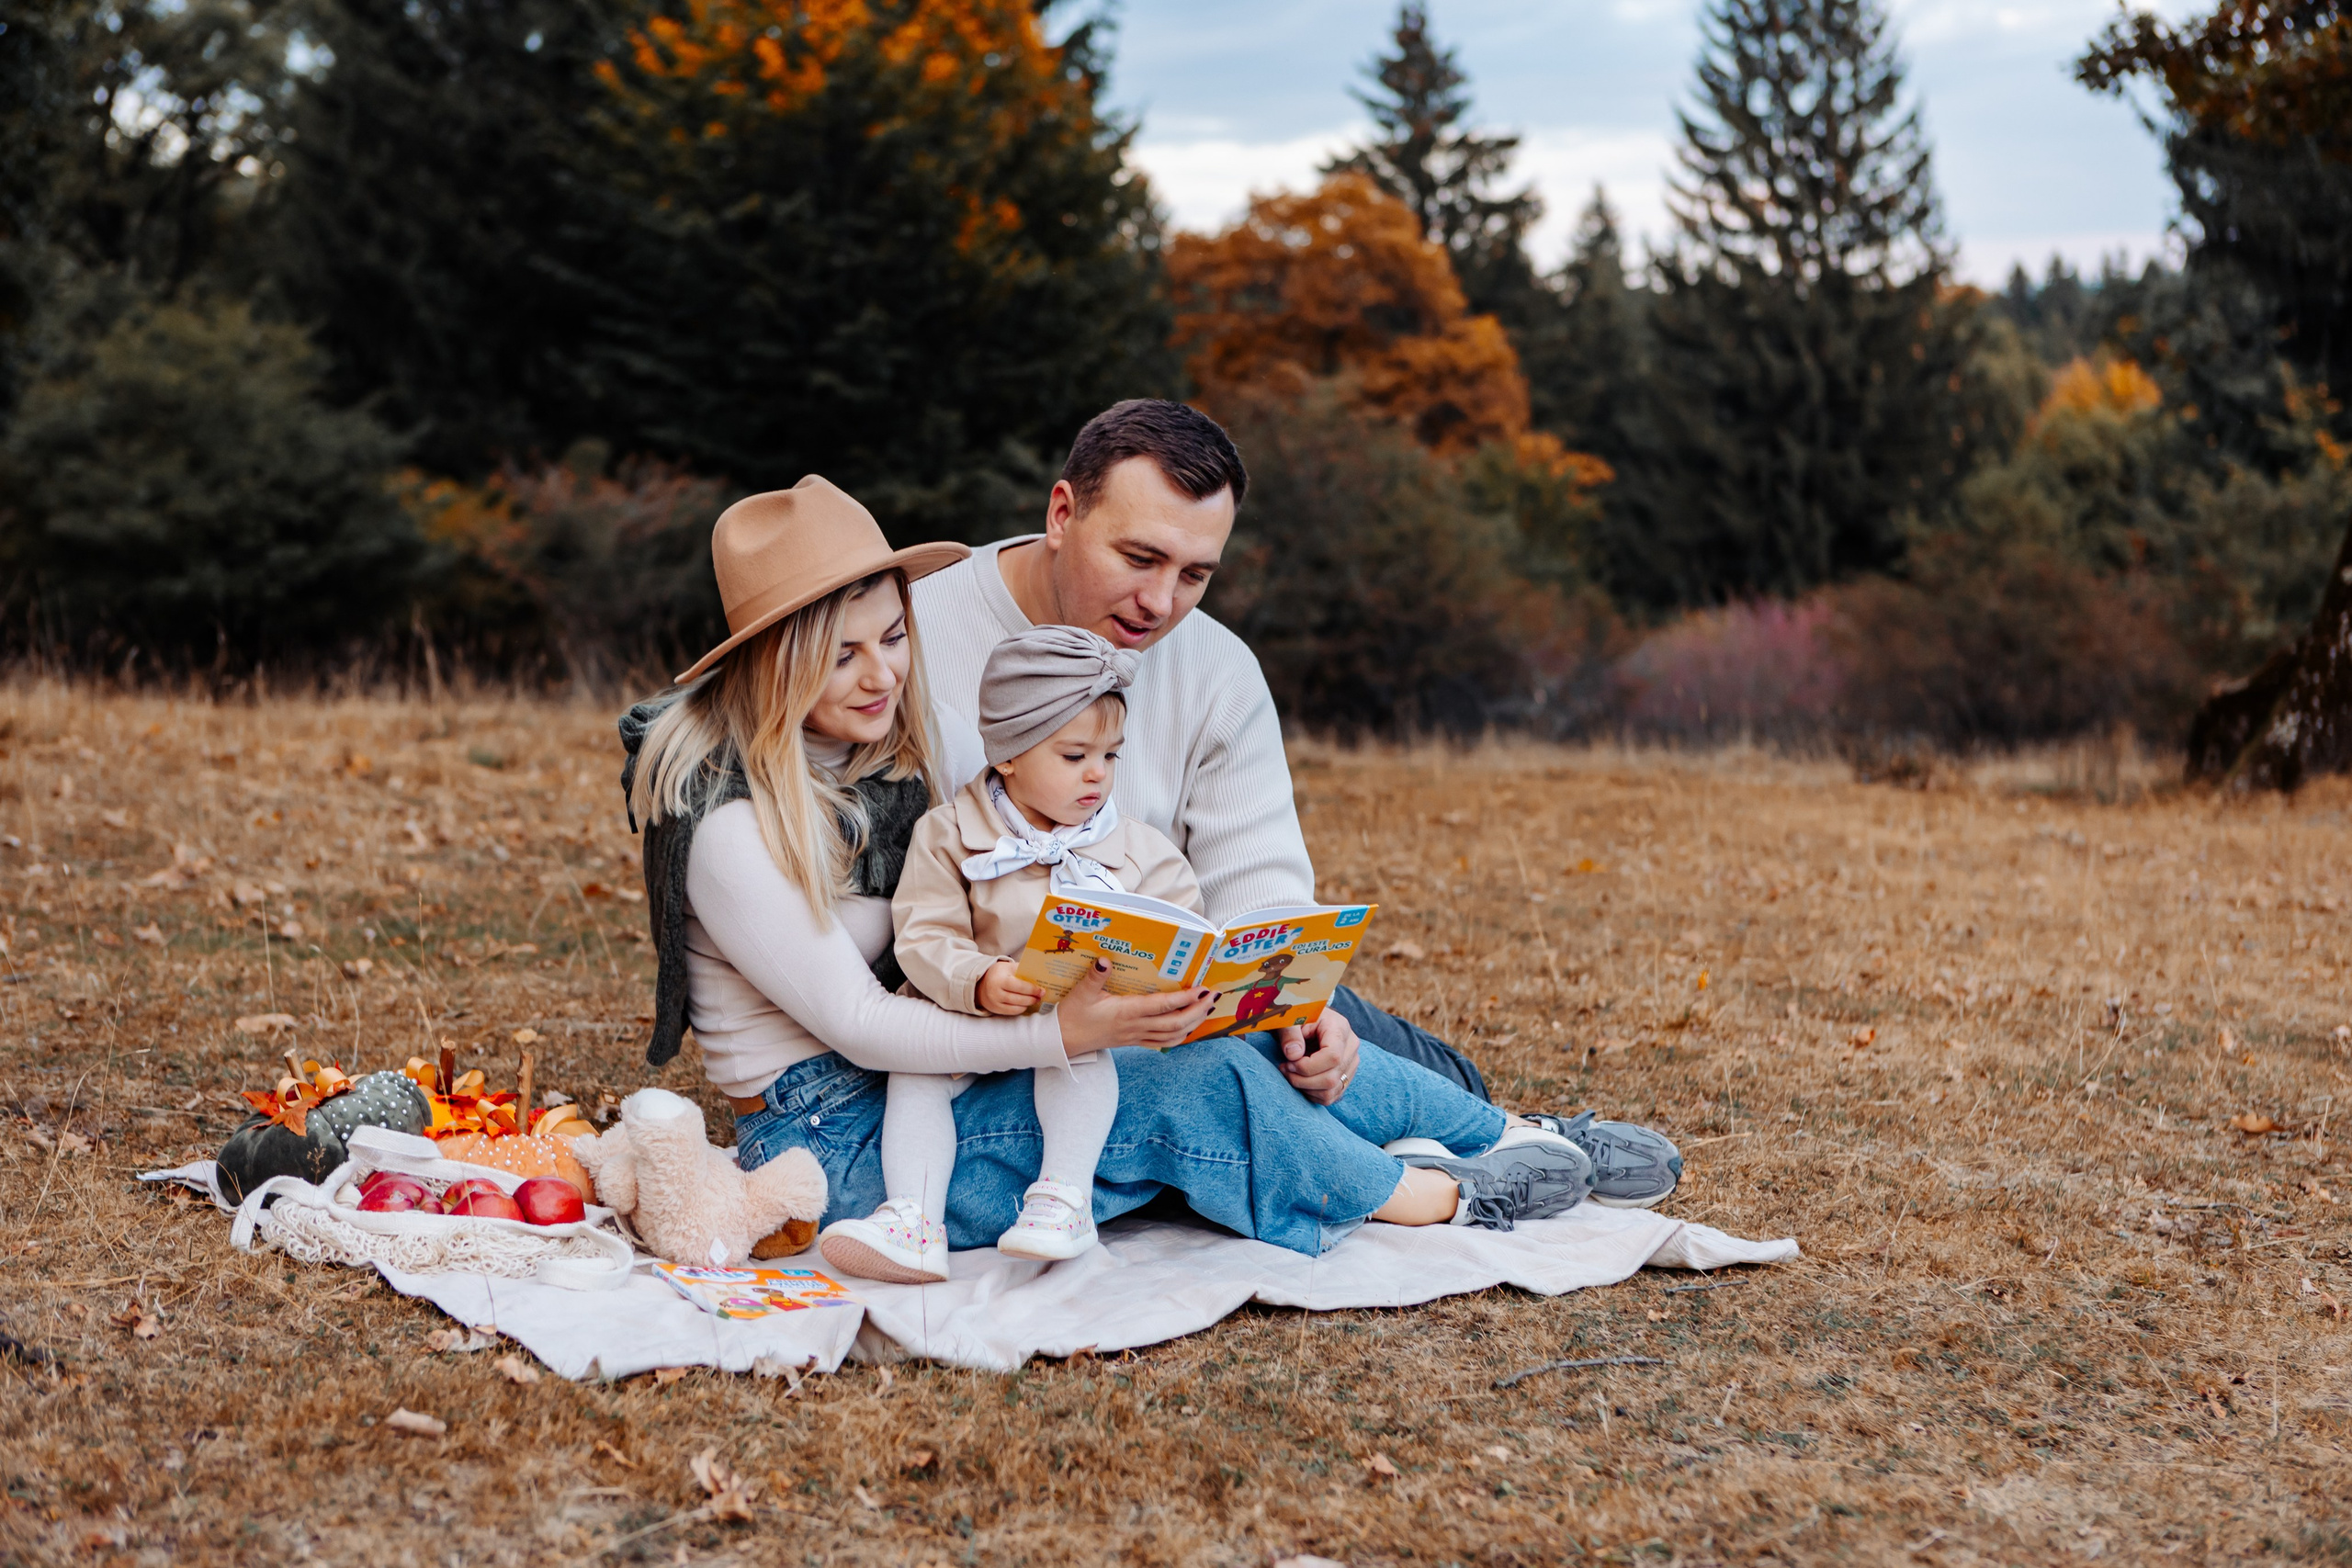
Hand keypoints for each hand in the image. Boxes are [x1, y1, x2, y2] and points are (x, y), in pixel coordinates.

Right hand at [976, 959, 1043, 1016]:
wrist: (981, 984)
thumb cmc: (999, 974)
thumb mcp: (1008, 967)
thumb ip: (1022, 969)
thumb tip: (1040, 974)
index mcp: (1000, 979)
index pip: (1019, 986)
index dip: (1032, 989)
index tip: (1041, 990)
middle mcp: (995, 991)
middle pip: (1018, 998)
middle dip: (1032, 997)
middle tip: (1041, 996)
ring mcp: (994, 1002)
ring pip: (1016, 1006)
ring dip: (1028, 1003)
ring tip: (1035, 999)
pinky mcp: (995, 1009)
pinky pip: (1011, 1011)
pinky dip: (1021, 1008)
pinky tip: (1026, 1004)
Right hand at [1055, 959, 1215, 1054]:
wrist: (1063, 1042)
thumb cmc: (1072, 1016)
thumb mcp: (1080, 993)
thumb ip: (1095, 976)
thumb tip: (1105, 959)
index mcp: (1126, 1012)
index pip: (1162, 1006)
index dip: (1184, 998)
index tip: (1202, 989)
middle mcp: (1135, 1026)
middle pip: (1175, 1023)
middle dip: (1198, 1011)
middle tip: (1214, 997)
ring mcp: (1136, 1036)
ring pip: (1173, 1035)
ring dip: (1193, 1023)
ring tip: (1207, 1009)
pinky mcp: (1134, 1041)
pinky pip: (1163, 1043)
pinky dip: (1180, 1036)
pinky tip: (1188, 1026)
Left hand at [1277, 1009, 1359, 1105]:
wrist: (1308, 1021)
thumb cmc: (1298, 1017)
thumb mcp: (1290, 1019)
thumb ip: (1289, 1034)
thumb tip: (1293, 1055)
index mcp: (1340, 1028)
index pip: (1332, 1056)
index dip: (1307, 1066)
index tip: (1288, 1062)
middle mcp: (1351, 1047)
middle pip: (1332, 1077)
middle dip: (1302, 1080)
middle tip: (1285, 1069)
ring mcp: (1351, 1063)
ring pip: (1332, 1091)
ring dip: (1305, 1088)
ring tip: (1291, 1074)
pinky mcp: (1346, 1076)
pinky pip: (1331, 1096)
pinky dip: (1312, 1094)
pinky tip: (1300, 1081)